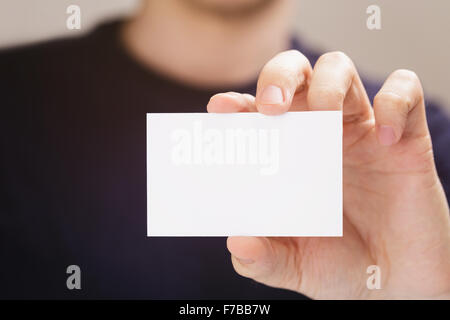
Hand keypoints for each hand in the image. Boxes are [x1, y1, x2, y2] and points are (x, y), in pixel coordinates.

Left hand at [206, 50, 449, 298]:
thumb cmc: (339, 267)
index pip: (256, 112)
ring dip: (328, 82)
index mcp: (286, 155)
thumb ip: (263, 259)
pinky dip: (395, 104)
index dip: (238, 102)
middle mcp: (318, 133)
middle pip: (295, 73)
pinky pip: (404, 93)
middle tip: (271, 105)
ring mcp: (361, 130)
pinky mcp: (405, 136)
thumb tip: (237, 243)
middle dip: (279, 77)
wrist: (395, 283)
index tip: (220, 109)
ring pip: (340, 69)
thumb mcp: (294, 265)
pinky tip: (386, 140)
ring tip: (324, 115)